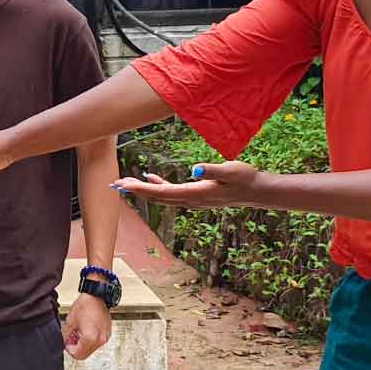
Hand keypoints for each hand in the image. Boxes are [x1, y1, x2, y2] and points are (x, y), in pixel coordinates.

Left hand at [62, 294, 112, 360]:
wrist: (96, 296)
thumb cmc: (85, 305)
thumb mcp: (69, 322)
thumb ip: (66, 336)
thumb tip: (65, 343)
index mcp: (90, 338)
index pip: (78, 355)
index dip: (70, 349)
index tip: (67, 342)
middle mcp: (100, 340)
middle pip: (85, 354)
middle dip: (76, 348)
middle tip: (72, 337)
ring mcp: (105, 337)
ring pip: (91, 349)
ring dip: (83, 344)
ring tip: (79, 332)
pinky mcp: (107, 334)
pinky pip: (97, 343)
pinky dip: (90, 340)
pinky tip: (86, 330)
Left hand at [113, 161, 265, 208]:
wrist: (256, 191)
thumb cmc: (245, 178)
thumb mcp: (231, 170)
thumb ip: (213, 170)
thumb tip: (195, 170)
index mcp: (195, 193)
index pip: (162, 192)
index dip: (141, 189)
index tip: (124, 185)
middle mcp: (190, 200)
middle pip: (157, 197)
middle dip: (135, 191)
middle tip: (114, 184)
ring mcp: (192, 199)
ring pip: (162, 196)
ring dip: (143, 190)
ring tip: (125, 184)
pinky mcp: (196, 195)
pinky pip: (171, 193)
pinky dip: (157, 186)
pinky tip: (150, 178)